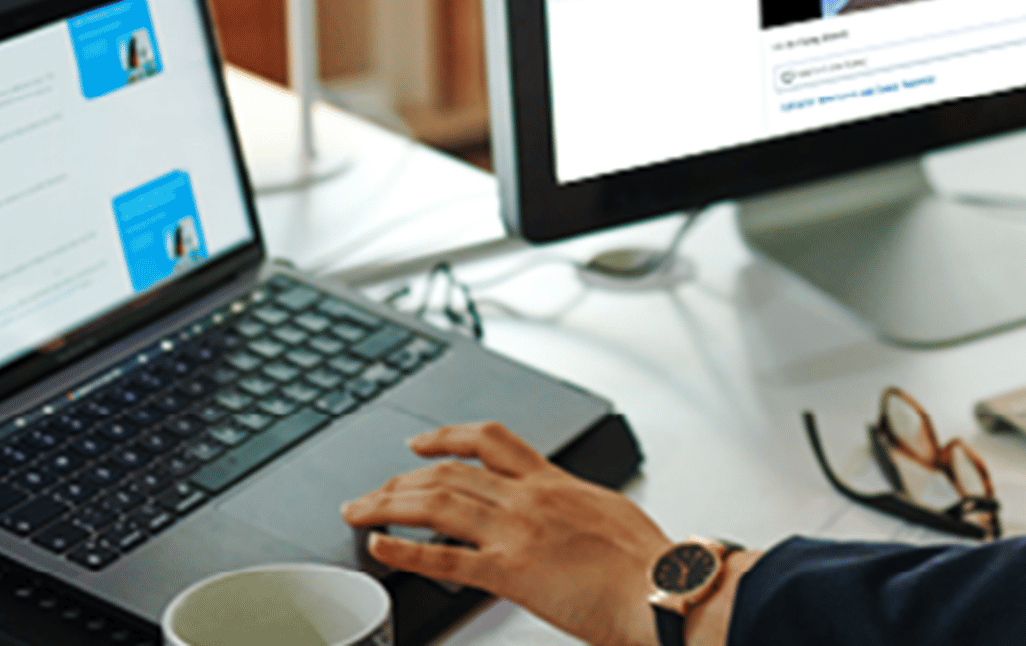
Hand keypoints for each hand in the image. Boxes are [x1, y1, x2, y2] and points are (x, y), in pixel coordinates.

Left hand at [341, 421, 750, 645]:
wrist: (665, 588)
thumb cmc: (651, 563)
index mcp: (557, 484)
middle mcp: (531, 499)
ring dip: (389, 504)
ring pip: (438, 503)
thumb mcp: (613, 516)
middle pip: (451, 471)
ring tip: (360, 511)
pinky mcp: (511, 572)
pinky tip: (380, 546)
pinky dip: (405, 550)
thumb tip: (573, 519)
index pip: (493, 442)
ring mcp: (518, 532)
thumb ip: (580, 512)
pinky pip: (444, 558)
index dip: (449, 436)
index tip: (422, 443)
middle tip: (374, 490)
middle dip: (402, 478)